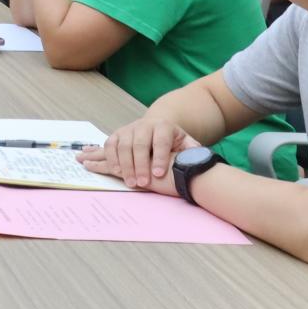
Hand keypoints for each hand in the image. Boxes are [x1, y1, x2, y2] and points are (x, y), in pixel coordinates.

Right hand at [80, 118, 199, 192]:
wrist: (157, 125)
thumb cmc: (173, 139)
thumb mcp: (186, 142)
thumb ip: (192, 150)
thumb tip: (198, 159)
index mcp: (163, 126)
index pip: (161, 142)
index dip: (160, 158)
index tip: (158, 174)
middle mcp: (144, 125)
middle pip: (139, 144)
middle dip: (139, 165)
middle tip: (142, 183)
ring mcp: (128, 129)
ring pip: (123, 145)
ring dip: (124, 165)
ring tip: (129, 182)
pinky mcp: (117, 134)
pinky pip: (110, 145)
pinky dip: (109, 157)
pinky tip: (114, 171)